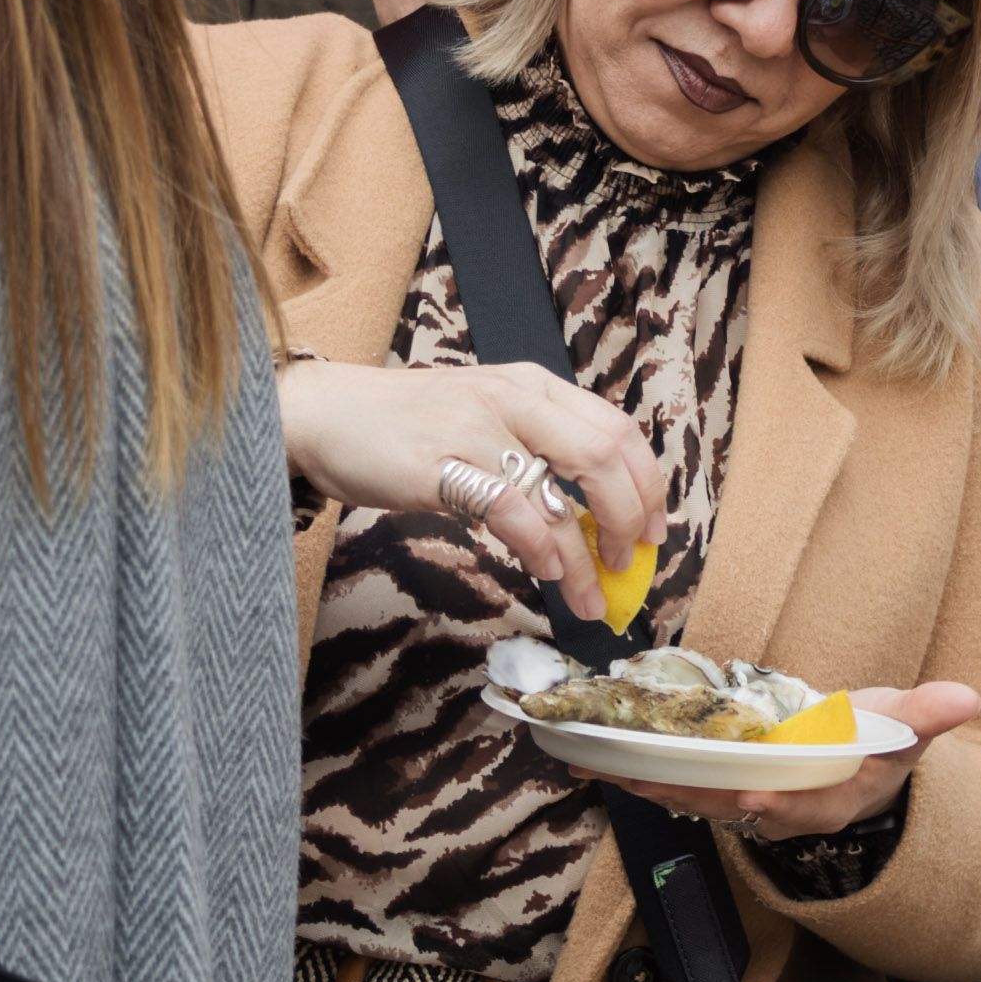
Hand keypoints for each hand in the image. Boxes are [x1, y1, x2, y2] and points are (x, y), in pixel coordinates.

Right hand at [279, 357, 664, 622]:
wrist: (325, 415)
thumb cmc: (407, 426)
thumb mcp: (485, 417)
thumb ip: (534, 449)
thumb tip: (589, 515)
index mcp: (533, 386)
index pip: (617, 428)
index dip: (648, 484)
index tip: (655, 531)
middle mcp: (514, 398)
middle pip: (605, 454)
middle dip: (630, 518)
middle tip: (630, 563)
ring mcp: (478, 428)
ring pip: (562, 489)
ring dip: (586, 556)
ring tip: (590, 595)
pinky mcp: (442, 464)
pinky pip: (510, 509)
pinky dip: (539, 547)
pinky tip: (545, 572)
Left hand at [575, 683, 978, 842]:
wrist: (853, 777)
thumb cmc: (877, 748)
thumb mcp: (905, 732)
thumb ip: (926, 716)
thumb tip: (967, 697)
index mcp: (827, 797)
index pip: (802, 804)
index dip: (779, 799)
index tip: (757, 792)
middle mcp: (779, 809)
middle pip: (728, 804)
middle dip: (683, 790)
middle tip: (640, 773)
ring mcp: (743, 805)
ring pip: (690, 798)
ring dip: (645, 782)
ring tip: (599, 760)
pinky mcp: (717, 792)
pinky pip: (674, 787)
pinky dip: (638, 774)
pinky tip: (598, 759)